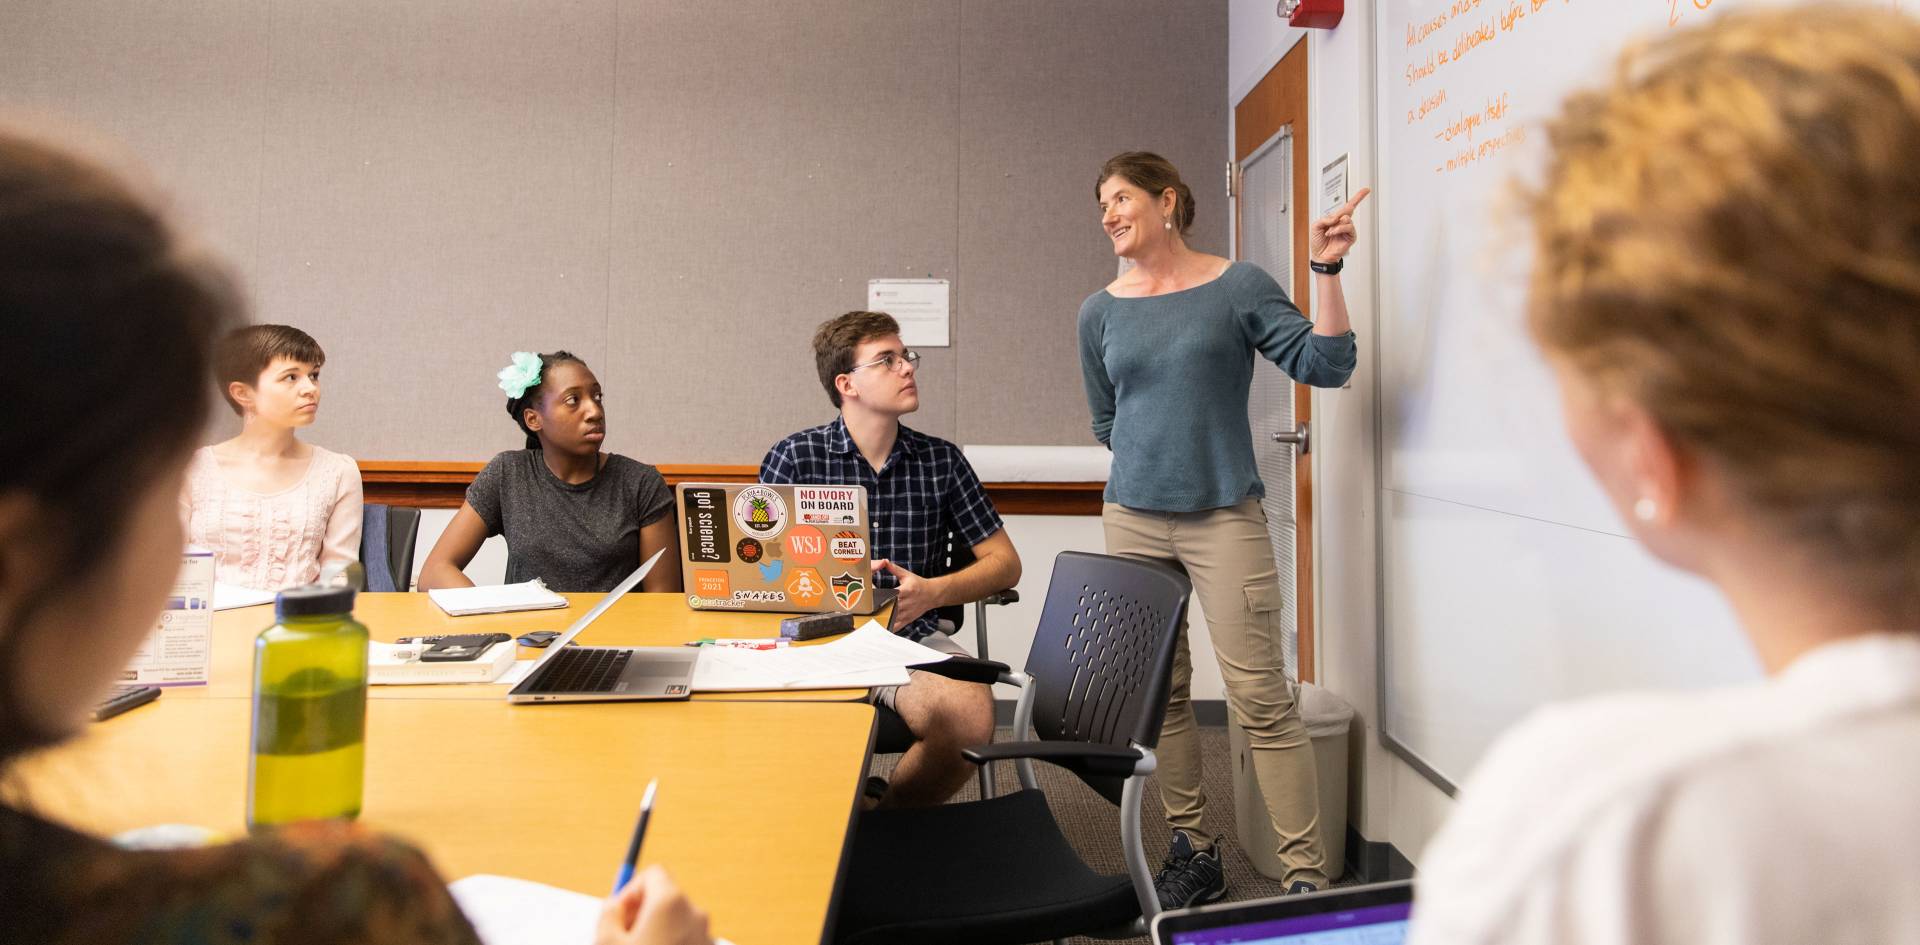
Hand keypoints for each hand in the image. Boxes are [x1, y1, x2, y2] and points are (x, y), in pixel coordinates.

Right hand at [595, 866, 711, 944]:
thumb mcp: (607, 942)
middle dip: (642, 912)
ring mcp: (706, 933)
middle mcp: (694, 912)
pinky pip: (688, 937)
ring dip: (656, 929)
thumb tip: (613, 904)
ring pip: (676, 920)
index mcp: (670, 902)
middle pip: (665, 896)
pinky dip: (672, 942)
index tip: (620, 913)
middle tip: (624, 934)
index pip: (653, 874)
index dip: (631, 890)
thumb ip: (608, 914)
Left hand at [873, 559, 939, 631]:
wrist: (932, 595)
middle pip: (890, 608)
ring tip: (868, 621)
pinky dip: (887, 629)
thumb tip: (884, 561)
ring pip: (892, 619)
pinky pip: (895, 627)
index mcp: (906, 591)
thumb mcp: (907, 575)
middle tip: (865, 611)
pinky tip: (878, 630)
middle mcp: (906, 603)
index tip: (871, 598)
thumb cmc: (918, 585)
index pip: (892, 594)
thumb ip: (894, 569)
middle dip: (878, 609)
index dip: (881, 597)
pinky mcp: (906, 620)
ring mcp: (906, 613)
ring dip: (881, 620)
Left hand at [1308, 187, 1370, 263]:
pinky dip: (1339, 229)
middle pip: (1350, 208)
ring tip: (1329, 232)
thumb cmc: (1318, 243)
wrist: (1320, 256)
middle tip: (1331, 223)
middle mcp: (1342, 222)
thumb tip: (1336, 217)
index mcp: (1335, 218)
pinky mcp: (1350, 237)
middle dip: (1339, 214)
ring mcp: (1347, 229)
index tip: (1366, 190)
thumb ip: (1325, 219)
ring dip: (1336, 225)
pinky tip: (1332, 233)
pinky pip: (1348, 227)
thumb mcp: (1315, 226)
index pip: (1348, 206)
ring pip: (1346, 219)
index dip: (1358, 197)